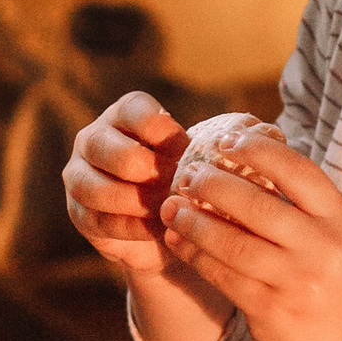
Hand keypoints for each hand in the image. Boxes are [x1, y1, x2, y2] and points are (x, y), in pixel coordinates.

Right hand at [62, 91, 230, 340]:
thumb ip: (233, 139)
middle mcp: (95, 140)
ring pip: (93, 186)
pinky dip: (129, 228)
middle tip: (167, 182)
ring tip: (164, 210)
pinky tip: (157, 231)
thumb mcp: (215, 158)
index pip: (131, 109)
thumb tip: (260, 133)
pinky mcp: (81, 214)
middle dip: (137, 165)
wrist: (176, 227)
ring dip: (131, 200)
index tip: (180, 145)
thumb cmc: (198, 182)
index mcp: (127, 115)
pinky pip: (99, 221)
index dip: (153, 126)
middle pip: (102, 146)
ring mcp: (81, 178)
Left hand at [163, 140, 341, 340]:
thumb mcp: (338, 241)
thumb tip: (247, 164)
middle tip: (186, 174)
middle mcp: (323, 248)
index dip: (259, 151)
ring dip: (194, 221)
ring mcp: (296, 281)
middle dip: (213, 184)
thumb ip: (303, 210)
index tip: (226, 141)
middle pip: (257, 204)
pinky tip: (177, 240)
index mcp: (341, 221)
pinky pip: (222, 275)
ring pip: (232, 241)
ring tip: (171, 207)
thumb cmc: (338, 288)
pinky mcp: (270, 311)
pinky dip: (194, 254)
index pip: (299, 171)